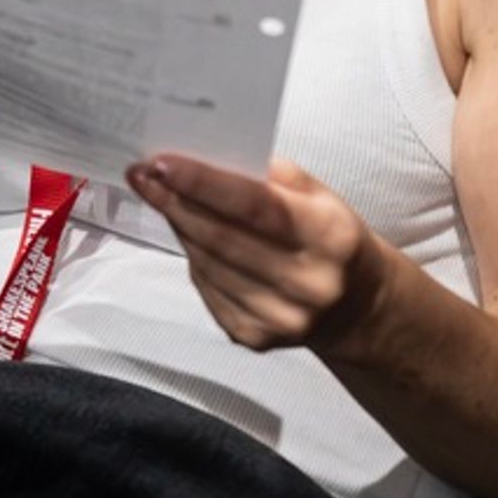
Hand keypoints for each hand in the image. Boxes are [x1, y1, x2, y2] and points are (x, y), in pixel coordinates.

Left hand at [125, 154, 385, 352]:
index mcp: (328, 236)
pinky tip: (191, 236)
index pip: (255, 206)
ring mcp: (279, 318)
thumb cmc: (327, 233)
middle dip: (175, 201)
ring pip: (207, 264)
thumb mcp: (315, 194)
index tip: (160, 162)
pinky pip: (206, 289)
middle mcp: (307, 283)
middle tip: (141, 173)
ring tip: (160, 196)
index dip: (203, 184)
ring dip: (178, 226)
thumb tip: (199, 159)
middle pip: (222, 237)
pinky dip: (193, 258)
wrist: (355, 304)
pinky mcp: (254, 338)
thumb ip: (265, 176)